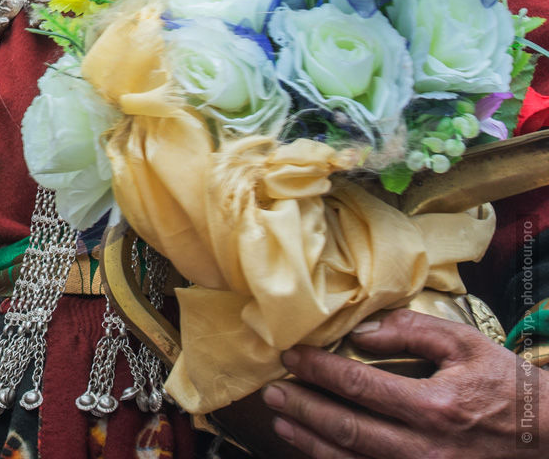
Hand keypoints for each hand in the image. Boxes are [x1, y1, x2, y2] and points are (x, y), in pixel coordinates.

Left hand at [262, 308, 543, 456]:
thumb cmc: (507, 386)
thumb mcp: (465, 345)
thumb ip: (410, 332)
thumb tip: (360, 332)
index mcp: (434, 406)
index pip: (358, 387)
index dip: (317, 371)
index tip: (290, 357)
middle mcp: (427, 447)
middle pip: (347, 429)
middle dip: (303, 408)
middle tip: (272, 392)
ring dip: (311, 441)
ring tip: (283, 421)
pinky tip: (316, 450)